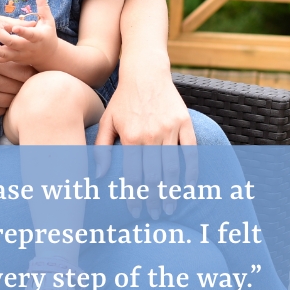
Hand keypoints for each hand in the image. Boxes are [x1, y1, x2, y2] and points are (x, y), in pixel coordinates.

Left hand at [0, 0, 57, 68]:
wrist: (48, 55)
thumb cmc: (47, 34)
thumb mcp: (48, 20)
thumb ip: (43, 7)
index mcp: (38, 37)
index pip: (30, 35)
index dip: (22, 31)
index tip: (13, 26)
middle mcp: (29, 48)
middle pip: (13, 44)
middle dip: (1, 35)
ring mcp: (20, 55)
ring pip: (4, 54)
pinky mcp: (14, 60)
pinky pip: (0, 61)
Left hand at [94, 59, 196, 218]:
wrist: (145, 73)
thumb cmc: (122, 101)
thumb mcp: (107, 121)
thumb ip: (101, 148)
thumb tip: (98, 175)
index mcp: (130, 137)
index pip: (132, 174)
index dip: (134, 195)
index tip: (135, 211)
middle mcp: (151, 135)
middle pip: (154, 175)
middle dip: (154, 198)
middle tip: (154, 216)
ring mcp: (170, 129)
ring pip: (172, 166)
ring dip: (172, 190)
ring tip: (170, 206)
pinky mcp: (185, 123)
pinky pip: (191, 151)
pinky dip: (192, 169)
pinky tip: (189, 185)